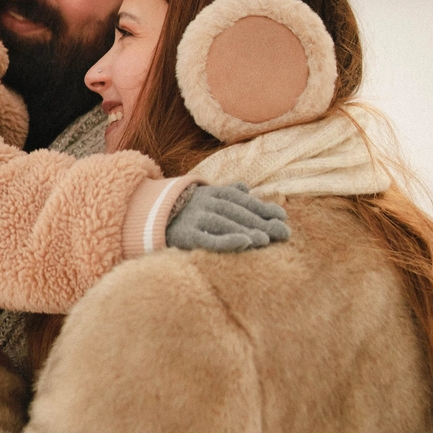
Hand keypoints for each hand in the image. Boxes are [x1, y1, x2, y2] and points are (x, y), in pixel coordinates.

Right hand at [165, 182, 290, 252]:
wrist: (148, 216)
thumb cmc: (183, 208)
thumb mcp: (202, 196)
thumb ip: (225, 192)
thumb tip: (246, 188)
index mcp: (211, 192)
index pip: (242, 200)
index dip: (263, 208)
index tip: (283, 217)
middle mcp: (205, 202)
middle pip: (238, 212)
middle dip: (262, 222)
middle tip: (284, 233)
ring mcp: (195, 217)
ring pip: (226, 223)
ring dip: (248, 230)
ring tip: (266, 240)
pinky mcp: (185, 235)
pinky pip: (208, 238)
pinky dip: (227, 240)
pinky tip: (244, 243)